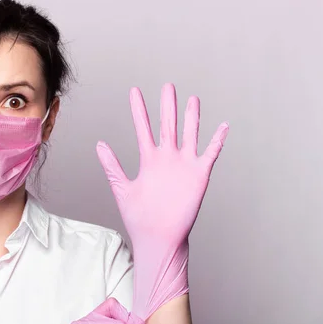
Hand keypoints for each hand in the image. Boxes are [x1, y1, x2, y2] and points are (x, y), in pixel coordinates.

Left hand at [96, 83, 228, 320]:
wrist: (158, 237)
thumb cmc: (139, 217)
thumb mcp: (122, 188)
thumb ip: (112, 165)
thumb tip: (99, 144)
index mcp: (149, 160)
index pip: (143, 128)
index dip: (139, 110)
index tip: (134, 91)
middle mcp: (167, 158)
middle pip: (168, 125)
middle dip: (167, 106)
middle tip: (168, 86)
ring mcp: (184, 165)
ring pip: (189, 135)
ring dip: (191, 118)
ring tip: (192, 99)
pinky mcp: (198, 175)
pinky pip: (210, 154)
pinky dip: (216, 141)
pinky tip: (223, 126)